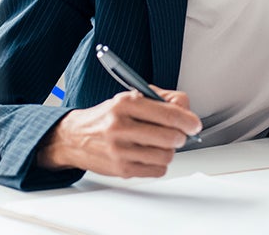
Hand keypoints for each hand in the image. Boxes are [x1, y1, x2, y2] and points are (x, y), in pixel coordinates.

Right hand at [36, 85, 202, 177]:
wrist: (74, 138)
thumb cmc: (106, 117)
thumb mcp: (128, 98)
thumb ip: (159, 99)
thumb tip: (185, 109)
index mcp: (125, 103)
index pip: (169, 113)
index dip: (188, 120)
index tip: (194, 124)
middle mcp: (121, 126)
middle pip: (171, 136)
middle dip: (180, 136)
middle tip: (177, 134)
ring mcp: (120, 150)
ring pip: (166, 155)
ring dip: (168, 151)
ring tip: (158, 144)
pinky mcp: (121, 169)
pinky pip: (157, 170)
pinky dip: (158, 164)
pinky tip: (148, 155)